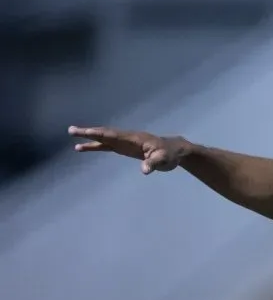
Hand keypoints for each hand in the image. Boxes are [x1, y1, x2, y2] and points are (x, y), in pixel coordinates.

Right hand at [68, 125, 191, 174]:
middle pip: (105, 134)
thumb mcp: (164, 160)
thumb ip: (154, 164)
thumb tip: (144, 170)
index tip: (86, 131)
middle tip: (71, 130)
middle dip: (89, 132)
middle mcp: (127, 138)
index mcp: (134, 138)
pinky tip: (83, 148)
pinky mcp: (124, 148)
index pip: (114, 135)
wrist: (174, 151)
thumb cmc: (170, 154)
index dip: (100, 134)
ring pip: (104, 139)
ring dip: (89, 138)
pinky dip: (95, 146)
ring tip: (73, 137)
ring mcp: (124, 142)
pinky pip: (106, 146)